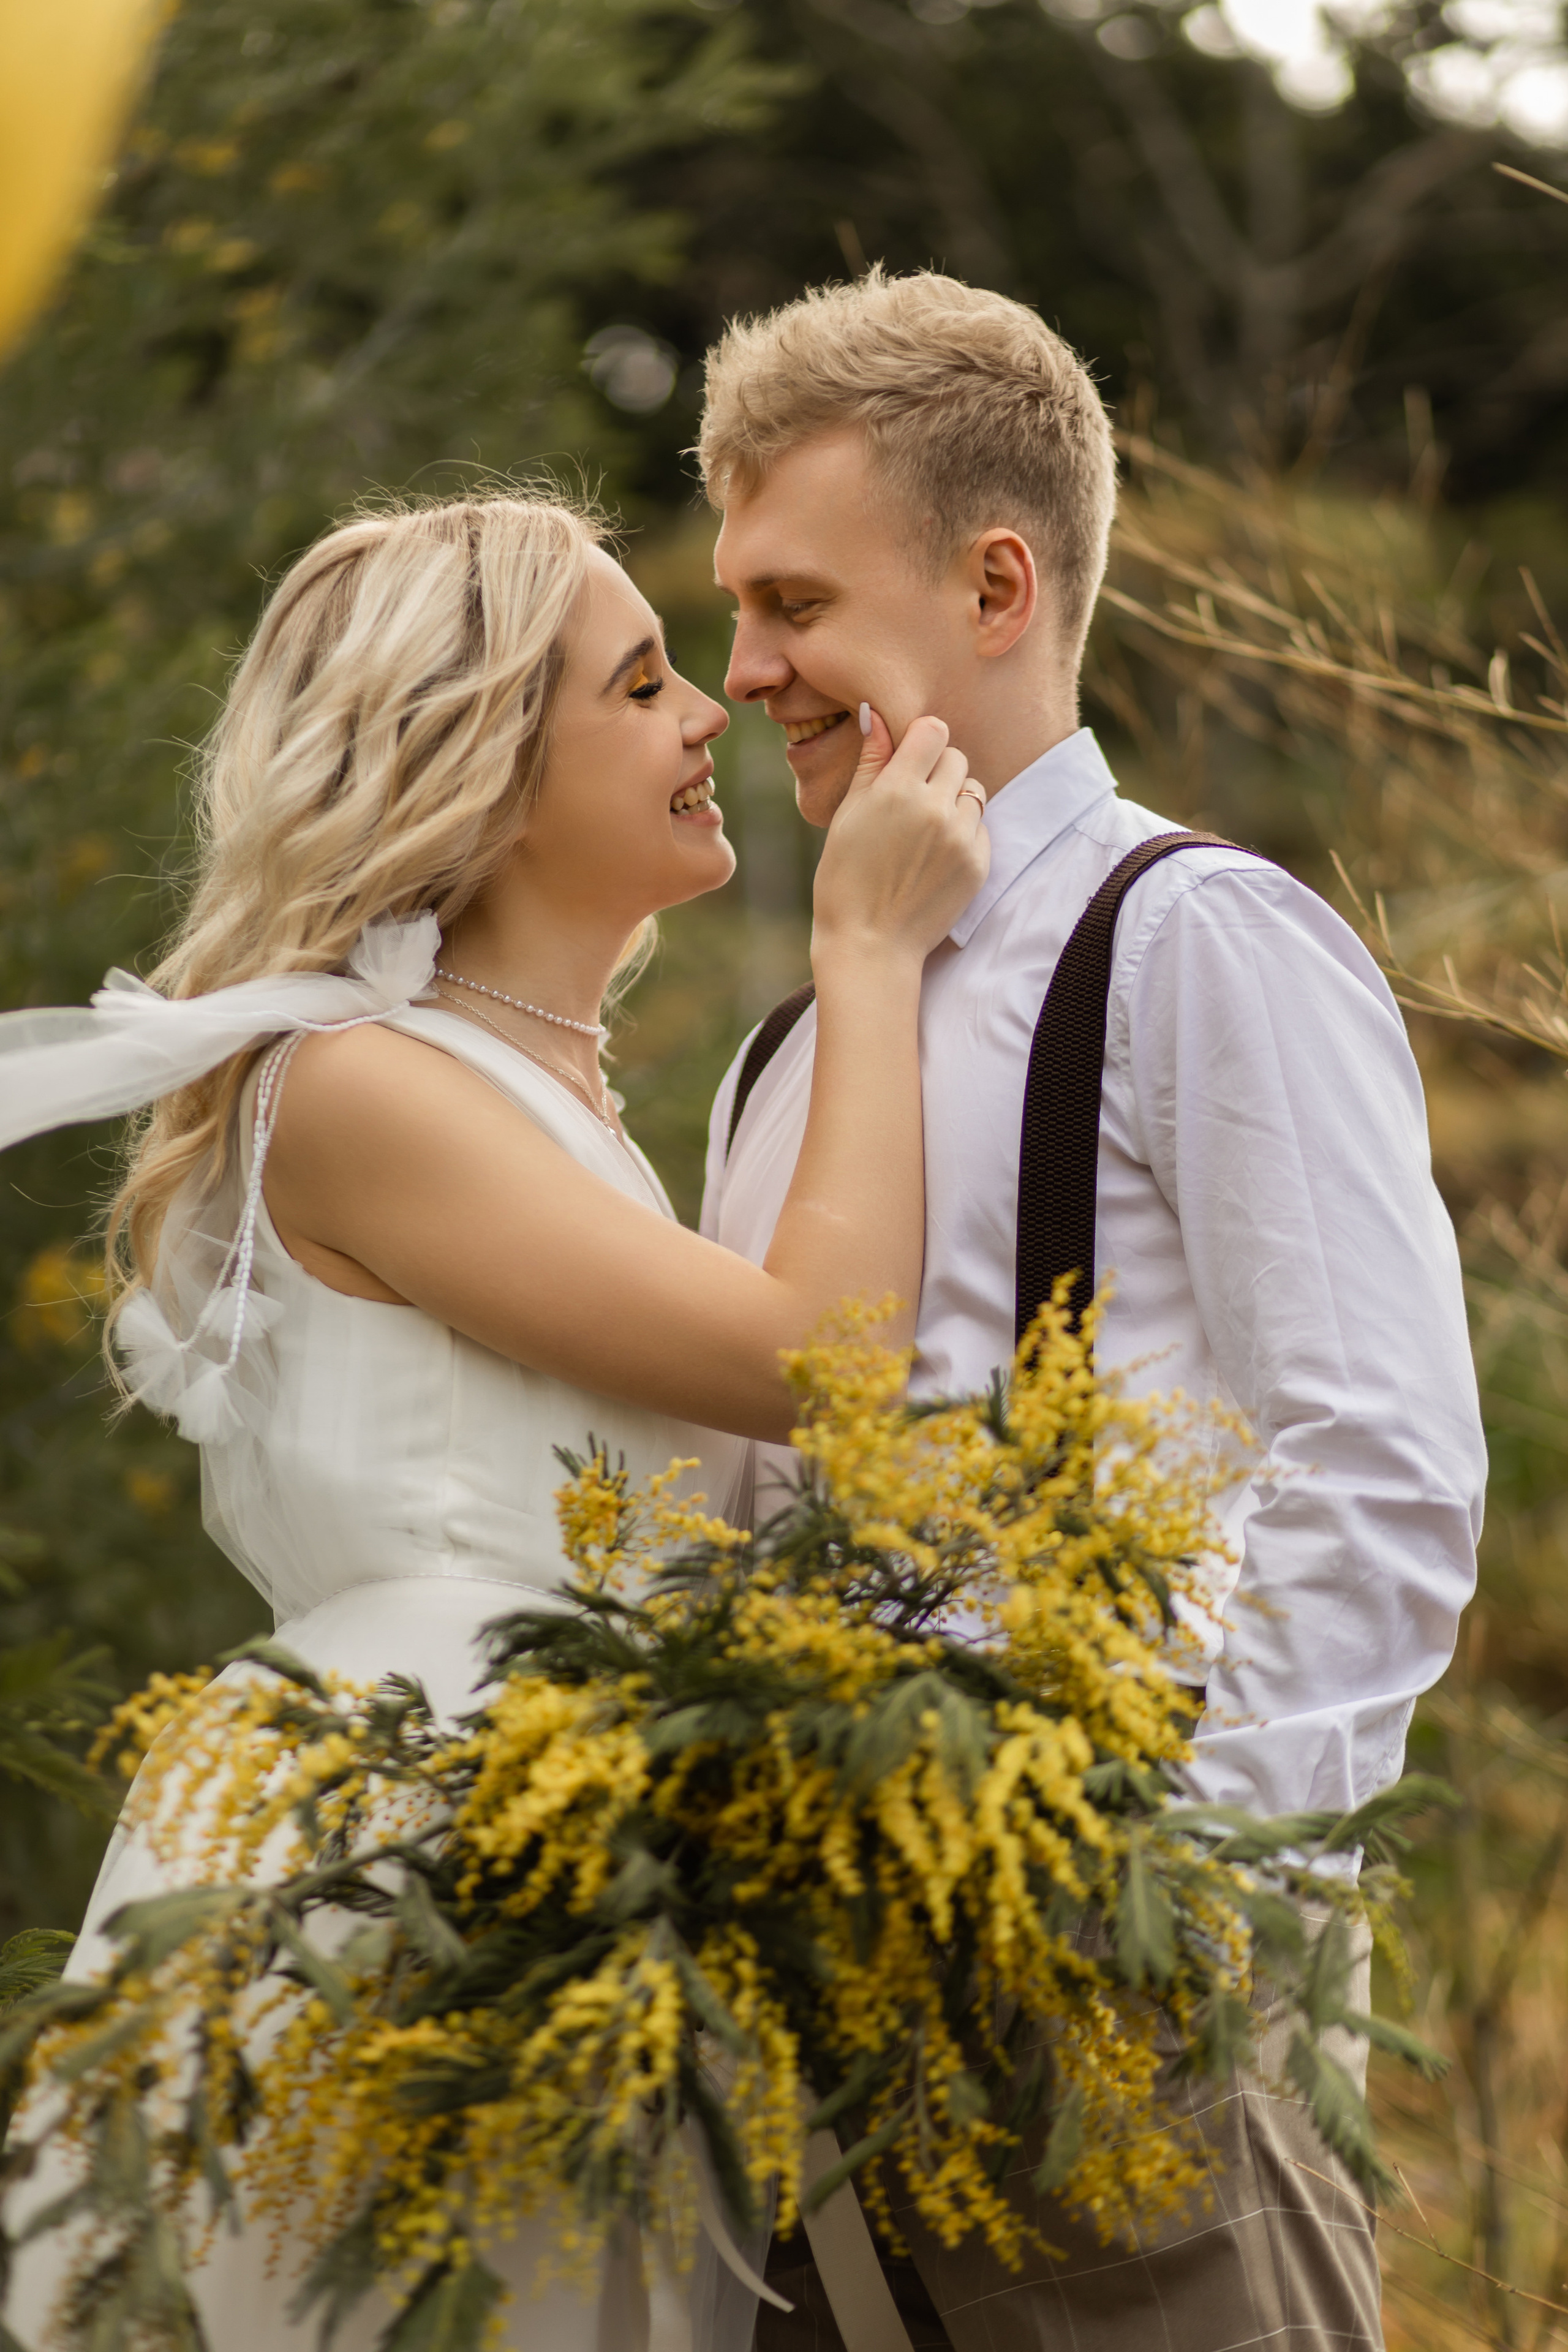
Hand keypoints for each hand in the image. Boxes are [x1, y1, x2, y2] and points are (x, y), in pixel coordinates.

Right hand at [811, 706, 989, 969]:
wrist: (871, 944)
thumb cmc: (846, 879)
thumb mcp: (848, 816)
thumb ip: (870, 763)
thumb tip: (877, 715)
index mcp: (896, 790)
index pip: (933, 730)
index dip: (921, 740)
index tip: (910, 757)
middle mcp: (934, 808)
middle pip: (956, 757)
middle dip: (937, 770)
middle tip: (912, 800)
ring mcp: (961, 837)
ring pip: (973, 790)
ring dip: (954, 801)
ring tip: (925, 831)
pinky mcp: (979, 863)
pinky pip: (980, 826)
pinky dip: (963, 833)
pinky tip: (935, 856)